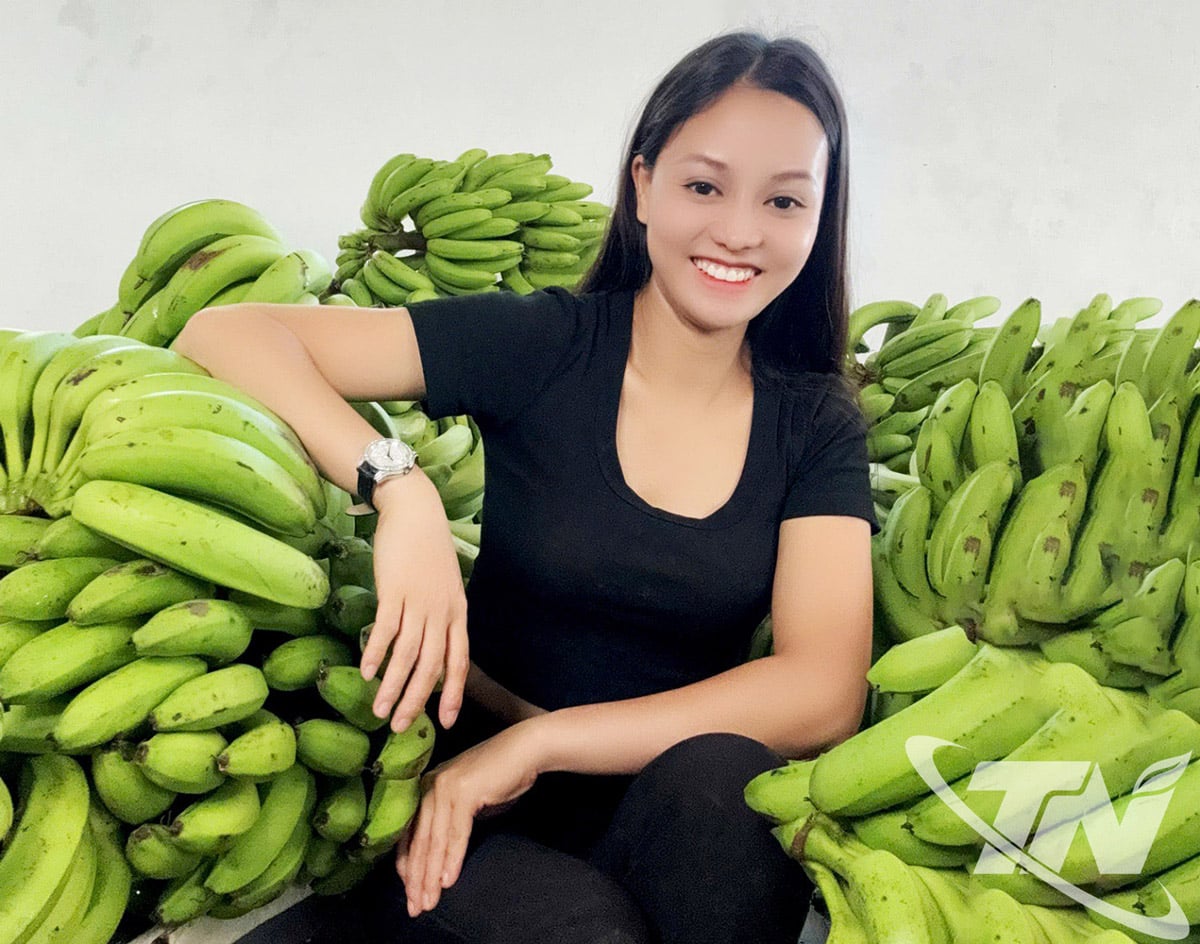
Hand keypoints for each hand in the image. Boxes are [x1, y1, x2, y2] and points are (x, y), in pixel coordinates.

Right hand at [360, 472, 469, 731]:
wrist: (415, 512)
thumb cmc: (428, 549)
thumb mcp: (445, 586)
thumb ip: (441, 616)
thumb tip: (433, 647)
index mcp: (457, 612)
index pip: (459, 661)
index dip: (452, 693)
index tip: (445, 721)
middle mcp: (441, 612)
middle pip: (431, 666)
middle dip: (416, 700)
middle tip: (399, 727)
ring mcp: (418, 602)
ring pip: (407, 655)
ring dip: (392, 686)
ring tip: (378, 710)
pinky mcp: (394, 591)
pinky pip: (386, 630)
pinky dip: (376, 654)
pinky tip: (366, 672)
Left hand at [396, 720, 541, 916]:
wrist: (525, 750)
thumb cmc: (500, 776)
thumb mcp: (469, 801)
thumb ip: (451, 822)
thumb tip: (440, 856)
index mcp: (427, 787)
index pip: (409, 833)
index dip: (408, 866)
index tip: (410, 892)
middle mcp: (430, 786)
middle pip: (419, 840)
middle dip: (416, 878)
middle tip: (415, 907)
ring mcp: (445, 787)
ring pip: (434, 840)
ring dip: (431, 875)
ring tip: (429, 901)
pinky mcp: (464, 791)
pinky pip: (456, 833)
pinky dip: (452, 858)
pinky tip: (448, 880)